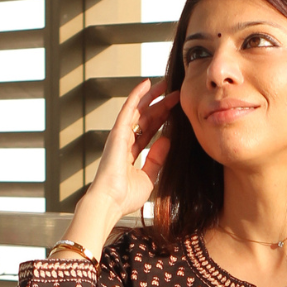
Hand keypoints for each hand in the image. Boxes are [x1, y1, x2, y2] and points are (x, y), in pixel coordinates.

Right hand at [69, 80, 177, 255]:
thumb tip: (166, 140)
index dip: (162, 118)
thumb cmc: (125, 196)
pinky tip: (146, 84)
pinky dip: (137, 96)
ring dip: (151, 96)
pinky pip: (128, 109)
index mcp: (131, 152)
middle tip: (174, 93)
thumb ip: (157, 159)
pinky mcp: (117, 133)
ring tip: (165, 84)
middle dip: (160, 104)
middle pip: (145, 118)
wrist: (111, 202)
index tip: (175, 109)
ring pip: (138, 110)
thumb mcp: (149, 178)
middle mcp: (125, 141)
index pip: (149, 130)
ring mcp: (120, 135)